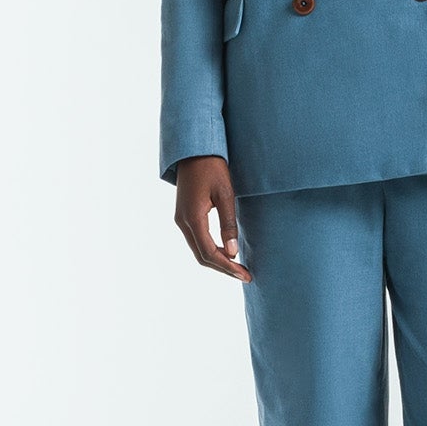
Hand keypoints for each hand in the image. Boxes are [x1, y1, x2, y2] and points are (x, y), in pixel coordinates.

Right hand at [174, 156, 251, 280]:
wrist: (193, 149)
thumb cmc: (212, 168)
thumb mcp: (225, 194)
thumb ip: (228, 224)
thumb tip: (233, 252)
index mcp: (193, 218)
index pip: (210, 253)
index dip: (228, 267)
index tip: (246, 274)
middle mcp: (183, 222)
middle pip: (202, 256)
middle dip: (224, 268)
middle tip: (245, 275)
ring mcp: (181, 219)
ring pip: (198, 250)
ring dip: (217, 261)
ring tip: (238, 267)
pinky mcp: (184, 215)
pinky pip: (196, 240)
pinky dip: (211, 250)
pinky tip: (226, 251)